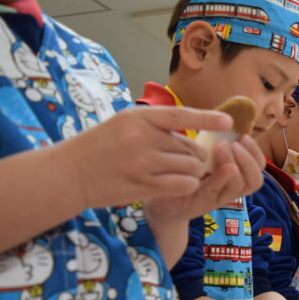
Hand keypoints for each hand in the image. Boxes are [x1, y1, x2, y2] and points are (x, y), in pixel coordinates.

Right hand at [63, 105, 233, 208]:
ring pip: (191, 166)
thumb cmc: (101, 146)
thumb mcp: (124, 123)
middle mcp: (142, 137)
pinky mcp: (143, 185)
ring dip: (192, 172)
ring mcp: (143, 162)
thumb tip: (194, 128)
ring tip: (179, 172)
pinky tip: (178, 183)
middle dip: (195, 155)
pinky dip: (187, 184)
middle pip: (191, 147)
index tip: (229, 121)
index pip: (180, 114)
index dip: (207, 118)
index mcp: (139, 117)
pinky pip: (183, 184)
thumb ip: (155, 124)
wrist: (70, 173)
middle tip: (185, 160)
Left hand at [144, 136, 264, 226]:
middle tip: (234, 143)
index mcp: (233, 175)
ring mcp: (218, 198)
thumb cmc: (180, 172)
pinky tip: (216, 164)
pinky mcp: (203, 203)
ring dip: (237, 164)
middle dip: (249, 159)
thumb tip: (224, 117)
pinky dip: (221, 176)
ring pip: (241, 185)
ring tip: (223, 147)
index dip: (255, 152)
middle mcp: (230, 188)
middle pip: (255, 179)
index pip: (257, 167)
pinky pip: (218, 191)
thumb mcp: (200, 153)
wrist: (159, 197)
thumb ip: (213, 142)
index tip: (244, 136)